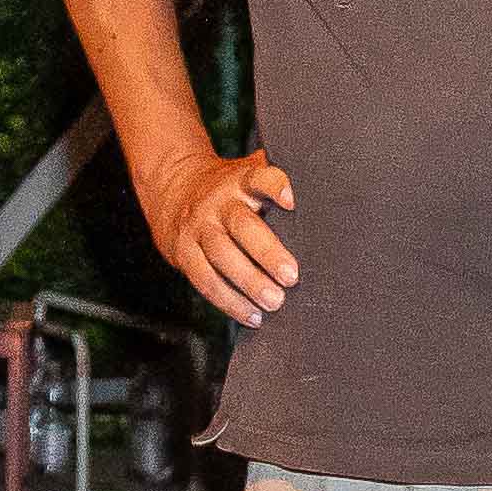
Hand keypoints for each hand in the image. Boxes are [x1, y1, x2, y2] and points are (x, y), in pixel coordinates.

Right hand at [141, 146, 301, 326]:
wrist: (171, 190)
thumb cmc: (228, 191)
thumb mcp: (247, 174)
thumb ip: (275, 179)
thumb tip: (320, 185)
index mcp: (241, 181)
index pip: (260, 178)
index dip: (275, 186)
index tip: (292, 200)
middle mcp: (218, 203)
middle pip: (242, 225)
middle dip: (267, 252)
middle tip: (291, 277)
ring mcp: (198, 228)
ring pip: (222, 256)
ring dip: (249, 282)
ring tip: (275, 302)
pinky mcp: (183, 253)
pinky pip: (205, 280)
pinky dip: (230, 302)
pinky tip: (252, 316)